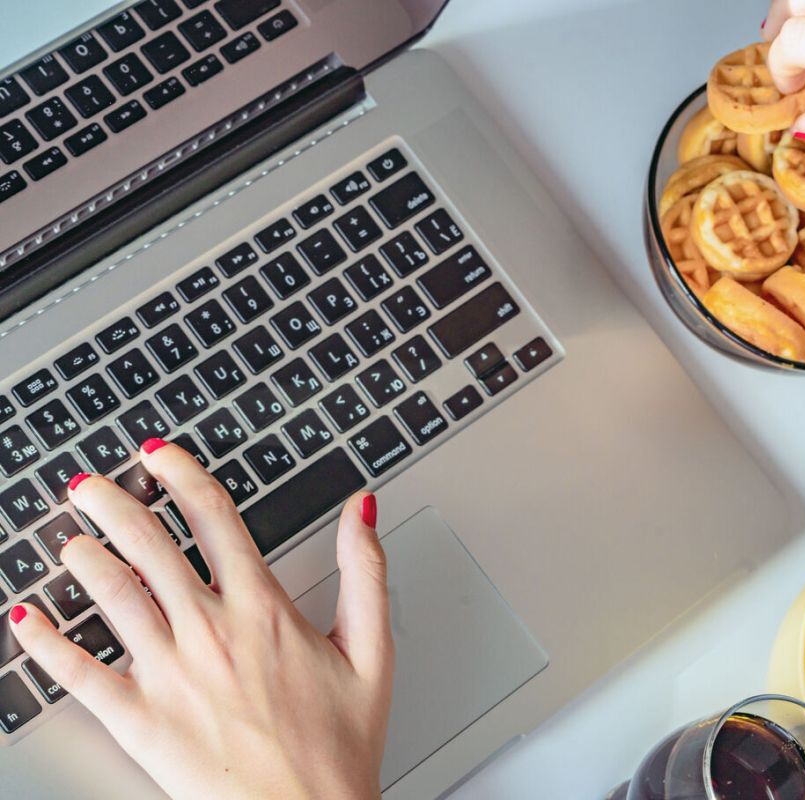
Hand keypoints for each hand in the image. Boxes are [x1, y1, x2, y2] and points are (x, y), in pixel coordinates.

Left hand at [8, 441, 392, 799]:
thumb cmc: (339, 744)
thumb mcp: (372, 649)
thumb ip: (366, 570)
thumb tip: (361, 508)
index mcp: (262, 609)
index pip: (214, 518)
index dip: (183, 475)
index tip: (161, 456)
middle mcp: (209, 631)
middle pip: (149, 545)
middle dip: (114, 504)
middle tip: (90, 485)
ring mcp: (169, 674)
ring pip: (112, 595)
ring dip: (83, 557)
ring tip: (68, 535)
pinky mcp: (139, 720)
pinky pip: (78, 675)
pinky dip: (45, 644)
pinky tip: (26, 620)